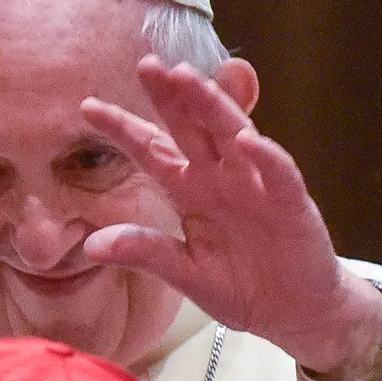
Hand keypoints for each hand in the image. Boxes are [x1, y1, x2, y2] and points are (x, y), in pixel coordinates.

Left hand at [79, 56, 381, 372]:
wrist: (294, 314)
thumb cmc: (241, 287)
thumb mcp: (184, 273)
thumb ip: (145, 252)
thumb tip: (91, 245)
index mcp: (191, 191)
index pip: (152, 151)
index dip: (123, 128)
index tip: (88, 107)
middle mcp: (221, 178)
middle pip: (191, 128)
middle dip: (170, 97)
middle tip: (147, 66)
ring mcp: (257, 186)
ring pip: (232, 135)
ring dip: (212, 106)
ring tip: (187, 79)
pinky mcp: (292, 203)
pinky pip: (278, 173)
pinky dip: (265, 157)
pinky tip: (247, 140)